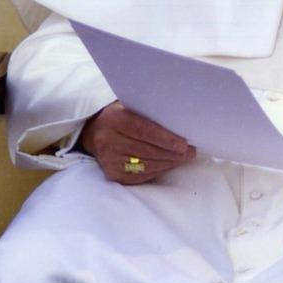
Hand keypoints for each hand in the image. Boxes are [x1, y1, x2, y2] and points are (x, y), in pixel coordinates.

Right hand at [79, 101, 195, 184]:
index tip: (184, 144)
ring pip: (146, 165)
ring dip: (168, 163)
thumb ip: (148, 111)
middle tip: (190, 152)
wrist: (93, 133)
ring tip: (183, 158)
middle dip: (172, 153)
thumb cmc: (119, 116)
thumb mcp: (129, 106)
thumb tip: (179, 120)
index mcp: (113, 119)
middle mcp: (107, 140)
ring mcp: (109, 160)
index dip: (165, 139)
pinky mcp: (112, 174)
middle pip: (147, 150)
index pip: (143, 130)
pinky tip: (167, 164)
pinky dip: (158, 170)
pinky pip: (140, 176)